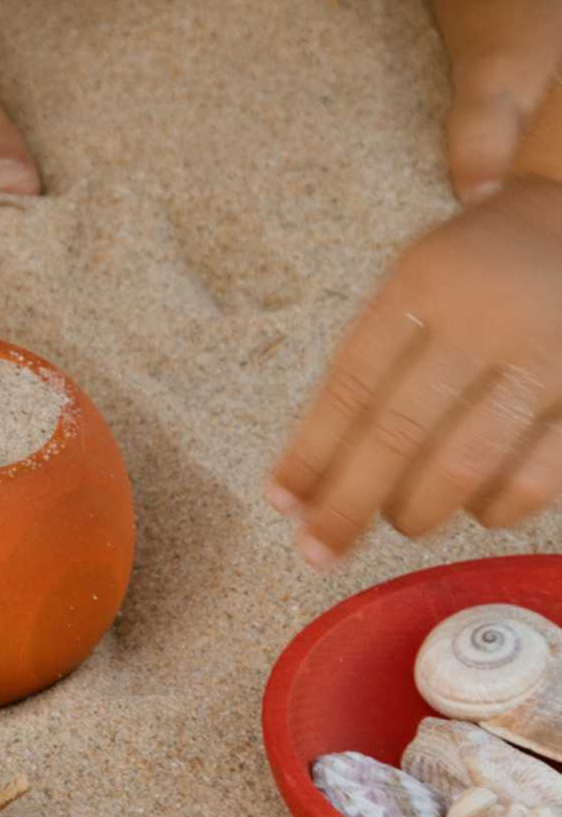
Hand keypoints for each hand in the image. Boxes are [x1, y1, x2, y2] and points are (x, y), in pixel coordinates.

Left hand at [268, 174, 561, 566]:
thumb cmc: (478, 267)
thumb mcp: (416, 279)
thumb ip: (371, 358)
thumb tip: (309, 471)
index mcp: (422, 285)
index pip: (351, 384)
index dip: (311, 452)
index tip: (280, 502)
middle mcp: (483, 319)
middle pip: (398, 432)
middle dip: (349, 503)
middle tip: (317, 549)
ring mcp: (546, 357)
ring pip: (466, 462)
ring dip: (419, 509)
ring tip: (400, 520)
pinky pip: (541, 474)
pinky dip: (498, 506)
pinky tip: (477, 508)